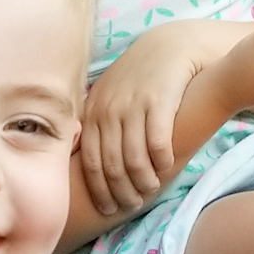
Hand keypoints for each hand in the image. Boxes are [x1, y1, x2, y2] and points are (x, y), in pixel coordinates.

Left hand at [80, 21, 225, 214]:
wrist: (171, 45)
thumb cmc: (140, 76)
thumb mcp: (109, 95)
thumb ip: (97, 123)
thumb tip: (82, 161)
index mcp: (93, 112)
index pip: (90, 161)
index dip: (99, 190)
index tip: (107, 208)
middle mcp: (109, 109)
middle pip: (112, 165)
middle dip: (121, 192)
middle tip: (132, 205)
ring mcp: (134, 105)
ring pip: (134, 159)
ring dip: (143, 182)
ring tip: (151, 190)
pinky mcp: (160, 100)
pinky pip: (158, 143)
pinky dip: (162, 161)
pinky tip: (167, 167)